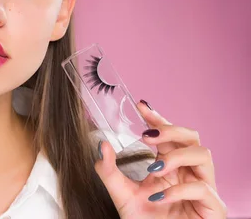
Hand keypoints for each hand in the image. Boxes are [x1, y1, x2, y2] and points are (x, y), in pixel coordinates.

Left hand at [95, 101, 226, 218]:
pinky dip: (178, 189)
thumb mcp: (121, 194)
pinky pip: (202, 188)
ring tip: (154, 168)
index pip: (169, 135)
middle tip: (146, 135)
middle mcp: (189, 173)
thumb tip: (102, 145)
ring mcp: (203, 189)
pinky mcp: (213, 207)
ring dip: (176, 156)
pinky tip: (159, 196)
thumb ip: (109, 171)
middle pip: (192, 137)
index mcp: (170, 166)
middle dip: (170, 130)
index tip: (141, 107)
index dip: (158, 119)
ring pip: (203, 154)